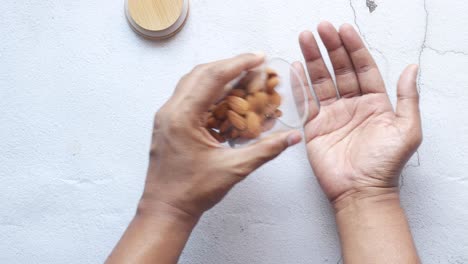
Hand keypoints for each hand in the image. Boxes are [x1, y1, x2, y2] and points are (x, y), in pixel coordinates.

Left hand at [140, 53, 301, 220]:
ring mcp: (167, 117)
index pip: (212, 77)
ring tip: (242, 79)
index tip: (258, 58)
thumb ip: (265, 150)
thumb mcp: (233, 169)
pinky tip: (226, 102)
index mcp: (183, 117)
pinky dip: (209, 94)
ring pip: (193, 84)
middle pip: (201, 74)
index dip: (238, 63)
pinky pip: (189, 99)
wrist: (165, 210)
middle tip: (253, 65)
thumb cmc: (191, 192)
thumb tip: (291, 137)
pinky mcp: (169, 125)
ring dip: (218, 78)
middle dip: (229, 66)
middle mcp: (170, 111)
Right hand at [296, 22, 421, 208]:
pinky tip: (296, 67)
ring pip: (321, 81)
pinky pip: (306, 102)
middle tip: (321, 29)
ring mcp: (332, 115)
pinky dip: (300, 85)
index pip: (362, 68)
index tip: (344, 30)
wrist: (361, 191)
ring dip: (313, 60)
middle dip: (330, 48)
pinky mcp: (315, 127)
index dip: (353, 48)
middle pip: (339, 69)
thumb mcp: (406, 129)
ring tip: (305, 38)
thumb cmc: (385, 164)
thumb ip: (407, 98)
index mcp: (375, 103)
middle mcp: (352, 105)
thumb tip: (412, 68)